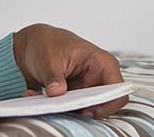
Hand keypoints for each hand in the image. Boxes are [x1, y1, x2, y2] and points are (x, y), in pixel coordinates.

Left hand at [13, 23, 127, 119]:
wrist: (35, 43)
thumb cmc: (46, 43)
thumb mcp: (47, 59)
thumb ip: (53, 77)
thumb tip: (56, 93)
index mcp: (101, 62)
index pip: (117, 91)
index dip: (106, 105)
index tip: (86, 111)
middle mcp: (101, 76)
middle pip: (104, 103)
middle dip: (83, 109)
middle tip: (63, 108)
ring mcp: (91, 86)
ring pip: (89, 108)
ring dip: (70, 108)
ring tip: (50, 101)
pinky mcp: (80, 94)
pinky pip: (77, 107)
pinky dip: (64, 107)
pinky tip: (48, 100)